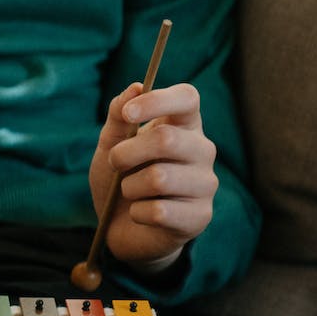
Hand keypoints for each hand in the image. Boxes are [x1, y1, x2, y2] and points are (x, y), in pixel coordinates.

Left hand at [91, 82, 217, 271]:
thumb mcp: (110, 146)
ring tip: (130, 192)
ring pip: (159, 178)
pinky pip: (160, 210)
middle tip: (115, 164)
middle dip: (127, 153)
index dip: (158, 100)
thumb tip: (135, 86)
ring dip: (129, 187)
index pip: (188, 98)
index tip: (128, 114)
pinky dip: (137, 213)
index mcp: (184, 126)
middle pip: (167, 139)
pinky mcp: (200, 217)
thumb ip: (118, 117)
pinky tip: (140, 214)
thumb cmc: (120, 180)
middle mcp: (202, 151)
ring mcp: (206, 184)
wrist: (122, 229)